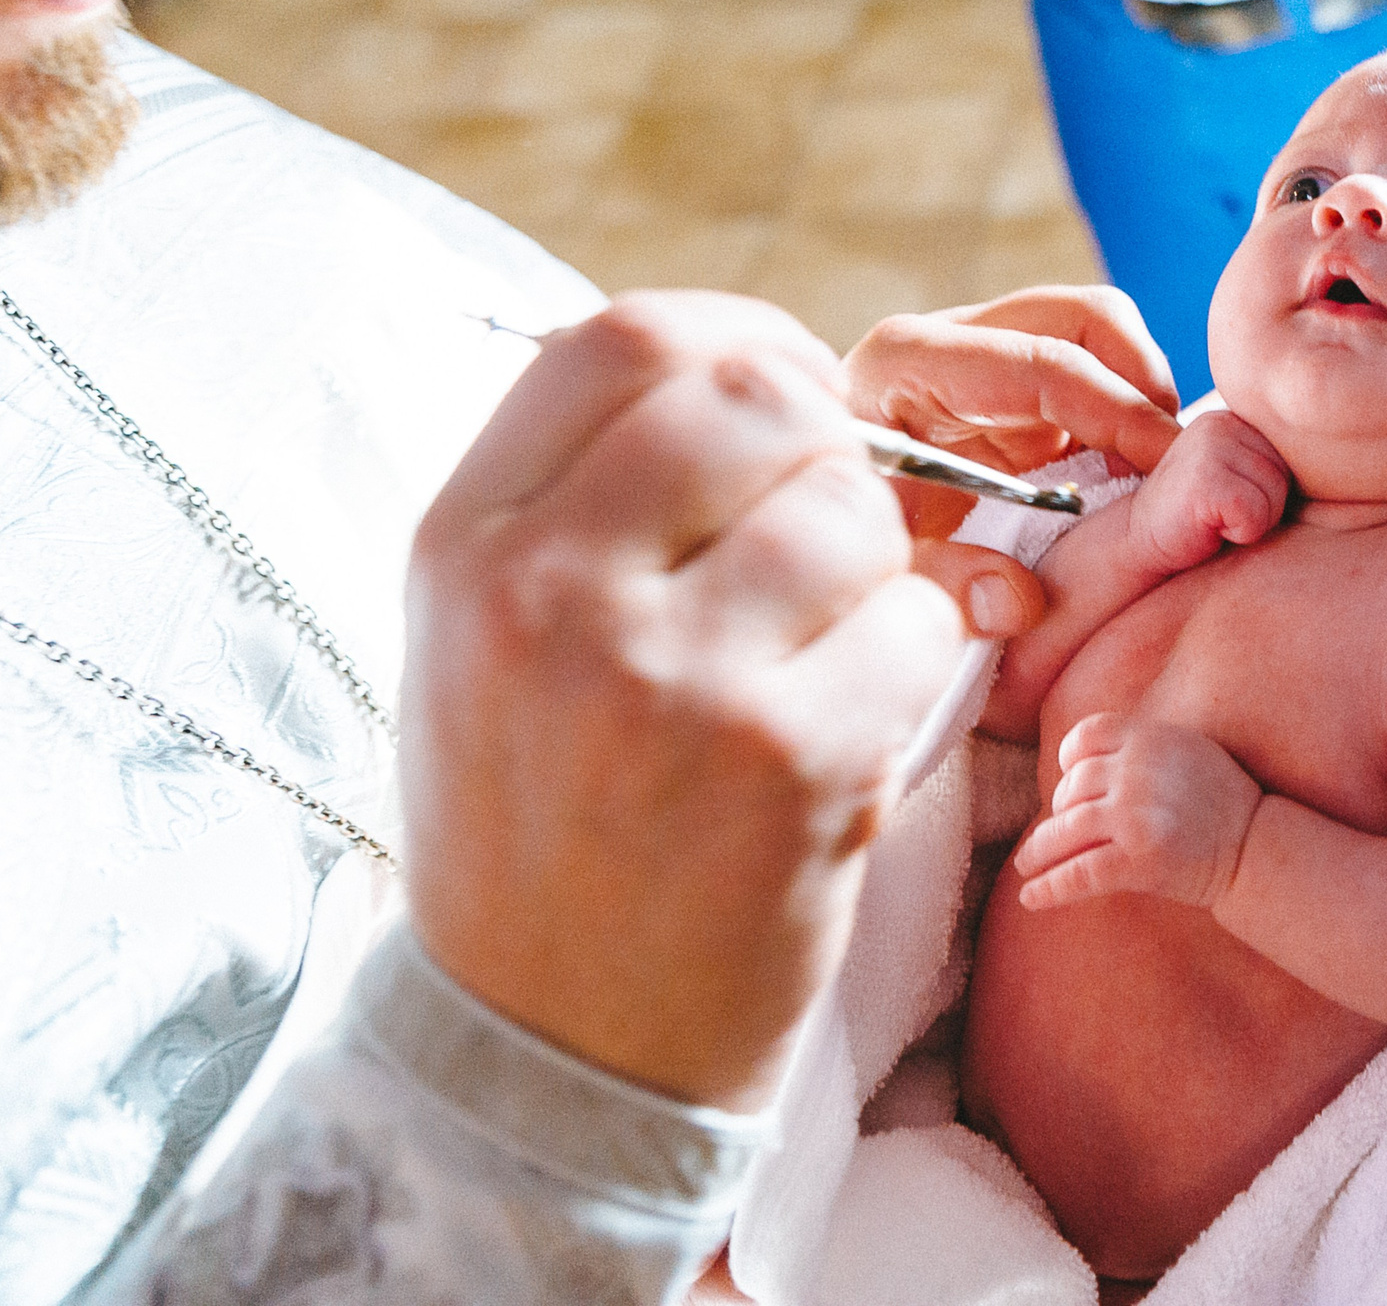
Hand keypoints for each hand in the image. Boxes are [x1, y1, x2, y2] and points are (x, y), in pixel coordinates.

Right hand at [403, 291, 962, 1110]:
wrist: (556, 1049)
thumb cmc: (544, 821)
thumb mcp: (494, 637)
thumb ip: (592, 491)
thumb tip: (763, 366)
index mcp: (467, 545)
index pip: (627, 337)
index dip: (742, 341)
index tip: (785, 397)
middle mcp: (552, 593)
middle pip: (760, 397)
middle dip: (827, 447)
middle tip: (825, 527)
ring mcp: (674, 677)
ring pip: (854, 507)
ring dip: (877, 564)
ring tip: (819, 647)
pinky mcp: (792, 760)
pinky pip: (919, 624)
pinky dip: (915, 661)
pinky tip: (846, 728)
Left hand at [1015, 712, 1261, 910]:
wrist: (1257, 845)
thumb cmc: (1220, 800)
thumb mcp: (1186, 749)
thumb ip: (1139, 747)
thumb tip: (1079, 765)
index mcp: (1149, 736)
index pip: (1084, 737)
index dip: (1069, 762)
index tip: (1067, 784)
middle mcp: (1138, 770)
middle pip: (1071, 788)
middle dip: (1060, 813)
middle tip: (1058, 834)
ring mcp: (1137, 815)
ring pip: (1065, 830)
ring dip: (1039, 852)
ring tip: (1027, 865)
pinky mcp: (1141, 859)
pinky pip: (1080, 873)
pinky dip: (1050, 888)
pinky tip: (1032, 898)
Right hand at [1126, 408, 1288, 571]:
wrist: (1139, 541)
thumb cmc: (1202, 519)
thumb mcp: (1246, 476)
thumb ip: (1280, 460)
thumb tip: (1349, 459)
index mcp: (1242, 417)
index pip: (1302, 459)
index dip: (1277, 493)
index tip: (1239, 499)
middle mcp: (1227, 420)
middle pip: (1293, 477)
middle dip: (1267, 506)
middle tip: (1225, 511)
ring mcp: (1213, 443)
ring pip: (1277, 497)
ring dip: (1253, 521)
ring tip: (1215, 518)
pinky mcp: (1205, 477)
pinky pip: (1255, 515)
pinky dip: (1238, 532)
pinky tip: (1207, 527)